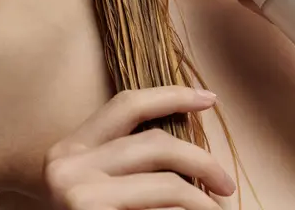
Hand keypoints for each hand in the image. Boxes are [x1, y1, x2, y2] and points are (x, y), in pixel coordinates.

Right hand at [44, 86, 233, 209]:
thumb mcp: (96, 180)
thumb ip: (127, 158)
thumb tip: (191, 145)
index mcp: (71, 148)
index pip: (127, 104)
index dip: (172, 95)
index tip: (209, 98)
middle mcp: (69, 167)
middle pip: (156, 144)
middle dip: (202, 161)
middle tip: (226, 184)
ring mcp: (80, 196)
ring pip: (169, 185)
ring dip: (202, 200)